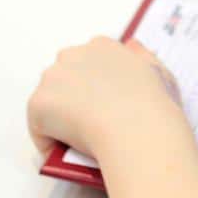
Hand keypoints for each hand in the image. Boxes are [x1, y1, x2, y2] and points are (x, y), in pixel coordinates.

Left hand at [27, 37, 185, 159]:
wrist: (138, 129)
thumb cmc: (154, 105)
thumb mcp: (159, 72)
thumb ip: (142, 57)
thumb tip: (130, 45)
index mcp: (102, 46)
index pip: (88, 62)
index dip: (95, 85)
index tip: (105, 104)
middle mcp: (73, 55)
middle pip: (64, 78)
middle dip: (72, 97)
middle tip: (91, 123)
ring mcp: (52, 78)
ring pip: (49, 101)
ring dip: (60, 118)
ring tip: (80, 139)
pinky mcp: (38, 103)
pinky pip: (39, 127)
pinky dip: (50, 141)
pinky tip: (67, 152)